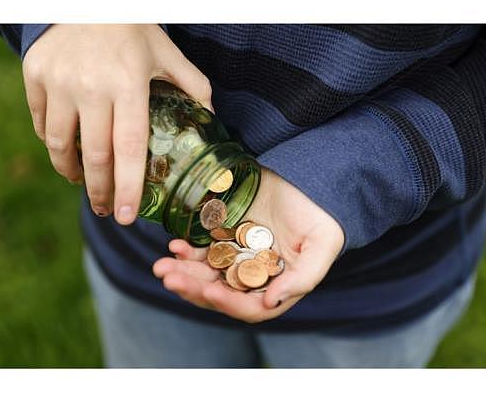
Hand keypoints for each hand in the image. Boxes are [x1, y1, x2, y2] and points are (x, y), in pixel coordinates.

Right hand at [23, 24, 211, 223]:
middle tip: (105, 209)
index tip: (127, 215)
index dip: (128, 186)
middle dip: (99, 191)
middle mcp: (90, 86)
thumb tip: (212, 116)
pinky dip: (51, 141)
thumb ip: (192, 84)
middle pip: (93, 155)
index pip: (128, 147)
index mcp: (128, 84)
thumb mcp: (166, 52)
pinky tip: (64, 146)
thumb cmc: (130, 27)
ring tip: (81, 180)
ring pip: (58, 143)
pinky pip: (40, 122)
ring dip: (70, 170)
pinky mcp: (36, 75)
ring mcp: (58, 81)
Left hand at [152, 168, 343, 322]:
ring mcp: (237, 257)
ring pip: (204, 274)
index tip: (211, 291)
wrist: (309, 177)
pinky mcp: (223, 237)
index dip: (229, 303)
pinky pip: (200, 251)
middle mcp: (254, 277)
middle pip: (218, 293)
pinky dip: (185, 252)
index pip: (249, 307)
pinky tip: (175, 245)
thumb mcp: (323, 243)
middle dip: (192, 288)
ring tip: (162, 265)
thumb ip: (303, 276)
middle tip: (169, 278)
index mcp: (278, 286)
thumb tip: (271, 301)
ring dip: (182, 272)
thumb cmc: (322, 212)